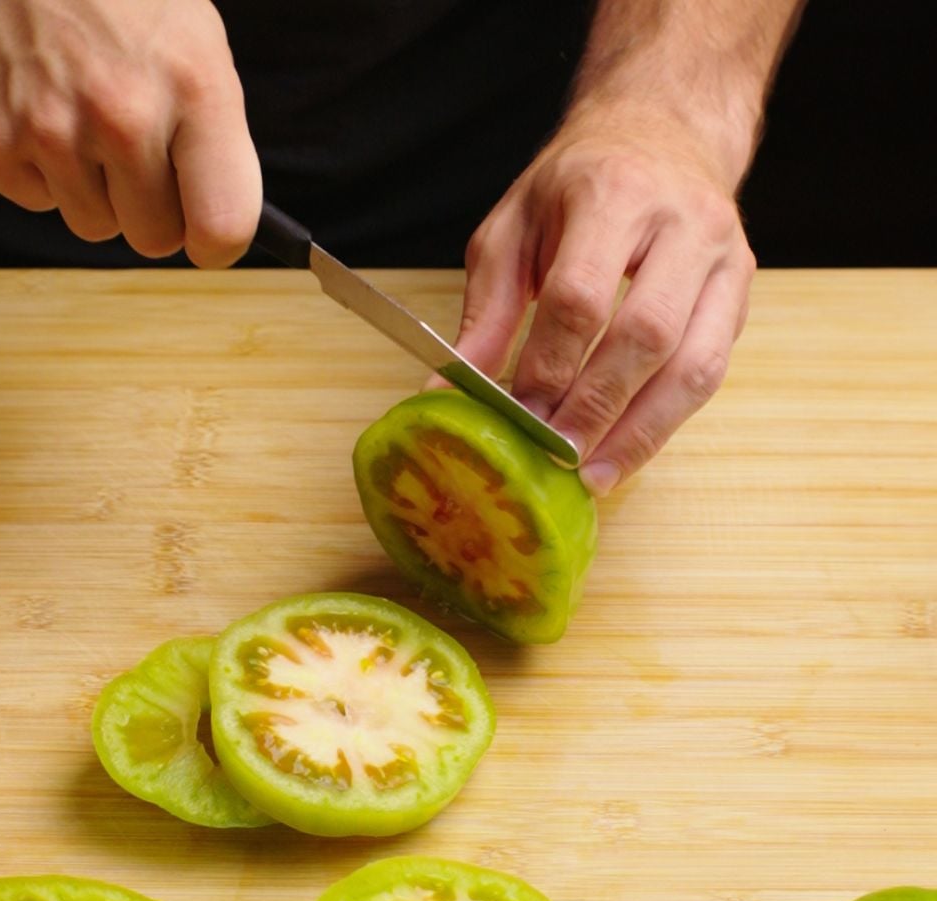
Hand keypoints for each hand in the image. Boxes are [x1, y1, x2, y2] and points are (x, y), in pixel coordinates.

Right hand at [0, 0, 260, 265]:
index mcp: (194, 92)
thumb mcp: (202, 54)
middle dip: (153, 211)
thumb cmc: (127, 2)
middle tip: (140, 157)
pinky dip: (44, 174)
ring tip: (89, 125)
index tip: (207, 239)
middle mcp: (123, 114)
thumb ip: (216, 146)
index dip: (217, 246)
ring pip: (95, 226)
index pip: (222, 225)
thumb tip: (217, 230)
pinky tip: (46, 116)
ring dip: (97, 193)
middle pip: (155, 238)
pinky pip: (38, 202)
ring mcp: (51, 128)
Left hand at [453, 99, 755, 495]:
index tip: (519, 417)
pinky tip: (627, 450)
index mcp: (611, 194)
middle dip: (596, 408)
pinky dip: (667, 420)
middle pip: (645, 336)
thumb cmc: (577, 185)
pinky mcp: (741, 290)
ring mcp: (724, 258)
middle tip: (555, 457)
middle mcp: (682, 223)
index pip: (581, 297)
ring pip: (694, 364)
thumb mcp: (512, 230)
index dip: (549, 367)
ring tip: (595, 475)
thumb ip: (485, 310)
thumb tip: (450, 391)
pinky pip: (711, 370)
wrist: (661, 134)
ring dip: (641, 431)